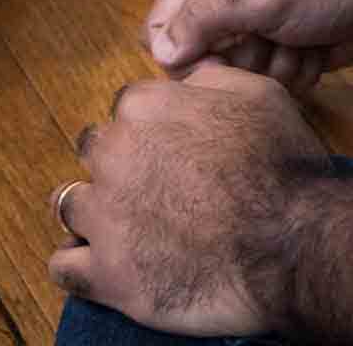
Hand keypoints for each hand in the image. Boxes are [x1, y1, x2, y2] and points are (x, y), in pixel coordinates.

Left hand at [48, 62, 329, 334]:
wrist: (288, 244)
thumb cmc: (281, 166)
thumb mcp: (256, 93)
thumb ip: (209, 80)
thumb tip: (188, 78)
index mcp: (143, 107)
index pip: (126, 107)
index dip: (148, 128)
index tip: (166, 147)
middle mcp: (113, 153)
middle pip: (93, 150)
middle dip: (116, 165)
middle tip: (148, 187)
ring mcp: (105, 214)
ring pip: (69, 204)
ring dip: (91, 212)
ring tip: (118, 226)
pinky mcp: (106, 273)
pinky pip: (64, 266)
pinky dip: (77, 265)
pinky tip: (96, 266)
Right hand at [145, 0, 352, 96]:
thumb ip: (204, 19)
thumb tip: (159, 52)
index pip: (161, 27)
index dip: (184, 55)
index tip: (218, 64)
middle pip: (203, 60)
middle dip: (242, 62)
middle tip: (270, 41)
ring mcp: (258, 26)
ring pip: (240, 77)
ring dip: (275, 68)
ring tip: (302, 39)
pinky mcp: (285, 50)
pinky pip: (271, 83)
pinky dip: (297, 73)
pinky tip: (318, 49)